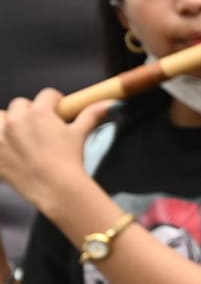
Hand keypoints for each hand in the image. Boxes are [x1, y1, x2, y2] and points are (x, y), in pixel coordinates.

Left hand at [0, 90, 110, 213]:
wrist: (56, 189)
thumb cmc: (69, 160)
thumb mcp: (81, 135)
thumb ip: (91, 115)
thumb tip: (107, 104)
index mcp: (39, 112)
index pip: (46, 95)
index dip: (55, 102)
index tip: (59, 111)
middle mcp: (16, 120)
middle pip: (19, 105)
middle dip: (29, 112)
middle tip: (40, 127)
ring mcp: (1, 137)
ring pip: (0, 118)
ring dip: (7, 123)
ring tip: (19, 136)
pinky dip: (2, 144)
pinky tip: (12, 152)